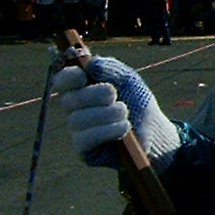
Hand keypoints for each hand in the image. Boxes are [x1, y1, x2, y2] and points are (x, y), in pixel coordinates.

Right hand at [55, 55, 179, 173]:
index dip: (68, 77)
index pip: (62, 81)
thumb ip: (110, 67)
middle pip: (69, 100)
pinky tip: (124, 128)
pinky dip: (107, 131)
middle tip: (116, 96)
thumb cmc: (136, 100)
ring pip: (78, 119)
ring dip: (106, 114)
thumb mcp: (127, 78)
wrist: (153, 128)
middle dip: (95, 95)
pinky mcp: (85, 150)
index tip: (83, 76)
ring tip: (124, 113)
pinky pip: (85, 139)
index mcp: (81, 89)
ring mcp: (78, 131)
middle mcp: (74, 110)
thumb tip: (90, 64)